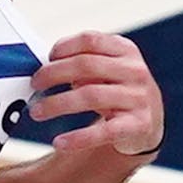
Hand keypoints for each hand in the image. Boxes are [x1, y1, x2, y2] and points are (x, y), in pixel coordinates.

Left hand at [28, 31, 163, 157]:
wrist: (148, 122)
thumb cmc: (115, 89)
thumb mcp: (105, 68)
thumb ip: (80, 63)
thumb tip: (43, 69)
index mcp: (125, 50)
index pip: (90, 40)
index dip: (63, 47)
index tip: (46, 58)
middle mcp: (135, 71)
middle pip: (86, 65)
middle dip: (53, 74)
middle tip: (34, 84)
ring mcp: (139, 98)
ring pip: (90, 96)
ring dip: (57, 104)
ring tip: (36, 112)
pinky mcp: (139, 125)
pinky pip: (104, 131)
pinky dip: (78, 138)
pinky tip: (59, 142)